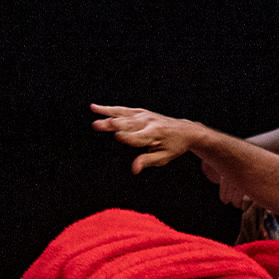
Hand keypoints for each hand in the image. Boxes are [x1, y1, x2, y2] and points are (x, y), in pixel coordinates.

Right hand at [91, 105, 207, 172]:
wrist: (185, 131)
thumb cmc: (174, 146)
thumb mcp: (164, 158)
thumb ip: (147, 162)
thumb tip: (134, 170)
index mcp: (155, 135)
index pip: (138, 137)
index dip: (128, 138)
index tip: (117, 137)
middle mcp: (148, 123)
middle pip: (127, 124)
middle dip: (112, 124)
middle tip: (97, 124)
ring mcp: (144, 116)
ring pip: (122, 114)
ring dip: (107, 113)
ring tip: (94, 111)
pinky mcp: (140, 112)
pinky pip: (122, 110)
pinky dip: (109, 108)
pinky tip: (95, 107)